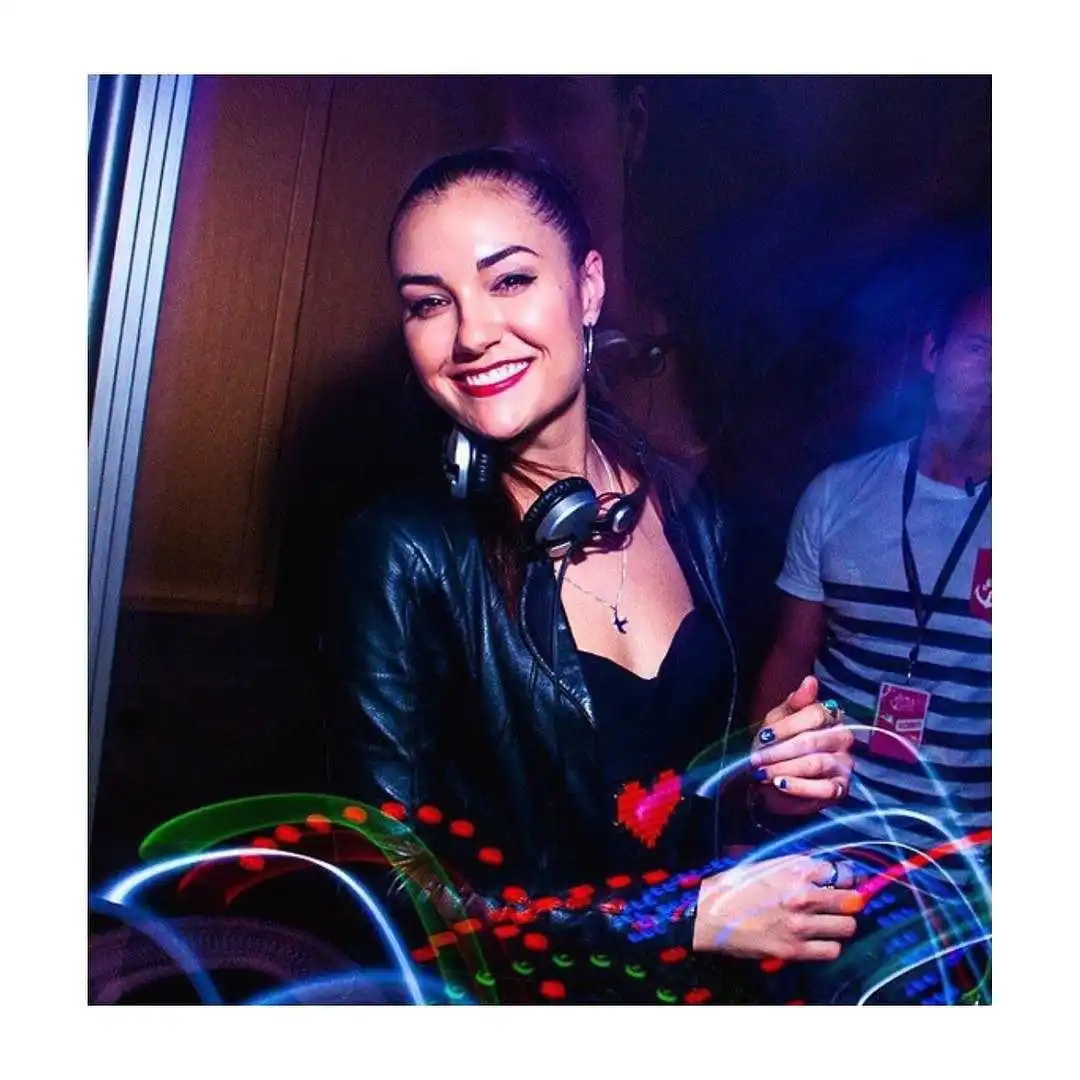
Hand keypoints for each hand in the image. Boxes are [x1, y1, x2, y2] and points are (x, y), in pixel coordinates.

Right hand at [692, 854, 861, 960]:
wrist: (709, 916)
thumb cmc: (734, 886)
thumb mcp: (765, 864)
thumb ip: (796, 866)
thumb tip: (824, 869)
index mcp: (795, 871)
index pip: (841, 872)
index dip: (846, 877)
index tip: (844, 882)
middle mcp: (802, 896)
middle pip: (851, 900)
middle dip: (850, 902)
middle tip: (842, 905)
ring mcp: (800, 925)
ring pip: (847, 927)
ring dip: (841, 925)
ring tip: (830, 924)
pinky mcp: (794, 950)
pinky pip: (832, 950)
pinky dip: (829, 946)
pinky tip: (819, 940)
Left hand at [751, 675, 853, 815]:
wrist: (774, 779)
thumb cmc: (777, 744)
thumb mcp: (778, 720)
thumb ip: (794, 702)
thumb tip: (810, 680)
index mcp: (829, 716)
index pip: (815, 714)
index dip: (787, 726)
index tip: (763, 737)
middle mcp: (842, 738)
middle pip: (814, 740)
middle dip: (781, 750)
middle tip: (757, 759)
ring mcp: (844, 764)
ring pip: (817, 763)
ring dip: (785, 768)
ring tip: (763, 773)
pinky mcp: (840, 789)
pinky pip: (825, 788)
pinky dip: (800, 787)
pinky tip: (781, 784)